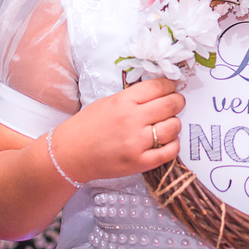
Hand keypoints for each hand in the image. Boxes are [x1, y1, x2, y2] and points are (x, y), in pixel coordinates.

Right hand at [50, 77, 183, 183]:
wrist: (70, 154)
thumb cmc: (87, 126)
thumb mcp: (108, 102)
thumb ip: (133, 98)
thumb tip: (159, 92)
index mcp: (123, 101)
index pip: (158, 87)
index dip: (170, 86)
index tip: (172, 88)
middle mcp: (132, 120)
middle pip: (170, 105)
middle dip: (178, 101)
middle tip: (177, 103)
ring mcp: (136, 143)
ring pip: (173, 127)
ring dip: (175, 124)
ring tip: (169, 123)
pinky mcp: (139, 162)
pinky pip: (169, 152)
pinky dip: (173, 145)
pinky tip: (168, 141)